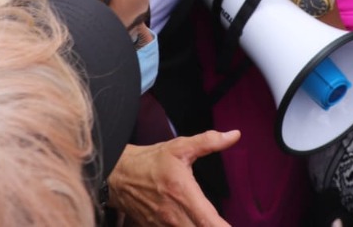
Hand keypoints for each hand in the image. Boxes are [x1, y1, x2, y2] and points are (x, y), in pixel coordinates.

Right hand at [109, 131, 239, 226]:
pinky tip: (193, 222)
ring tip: (209, 222)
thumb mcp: (180, 147)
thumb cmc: (151, 161)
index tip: (232, 225)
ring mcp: (163, 226)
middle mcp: (174, 216)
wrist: (118, 175)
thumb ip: (208, 142)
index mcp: (183, 194)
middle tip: (224, 222)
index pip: (209, 222)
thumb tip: (234, 135)